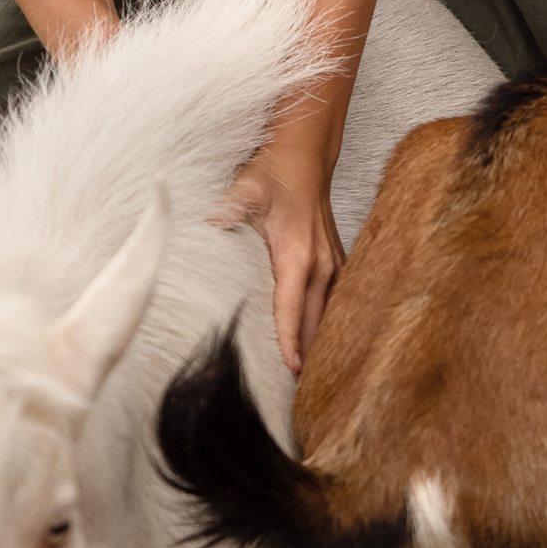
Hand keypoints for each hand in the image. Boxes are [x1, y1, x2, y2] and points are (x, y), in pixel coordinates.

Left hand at [217, 140, 346, 374]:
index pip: (292, 307)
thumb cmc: (273, 172)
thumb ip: (229, 208)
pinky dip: (325, 326)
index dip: (290, 339)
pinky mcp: (335, 262)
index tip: (291, 369)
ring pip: (328, 316)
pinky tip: (318, 347)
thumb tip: (210, 225)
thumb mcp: (246, 186)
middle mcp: (322, 263)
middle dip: (307, 355)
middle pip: (314, 321)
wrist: (304, 154)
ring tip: (310, 381)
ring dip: (319, 344)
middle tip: (295, 392)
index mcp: (298, 254)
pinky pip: (334, 303)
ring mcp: (333, 263)